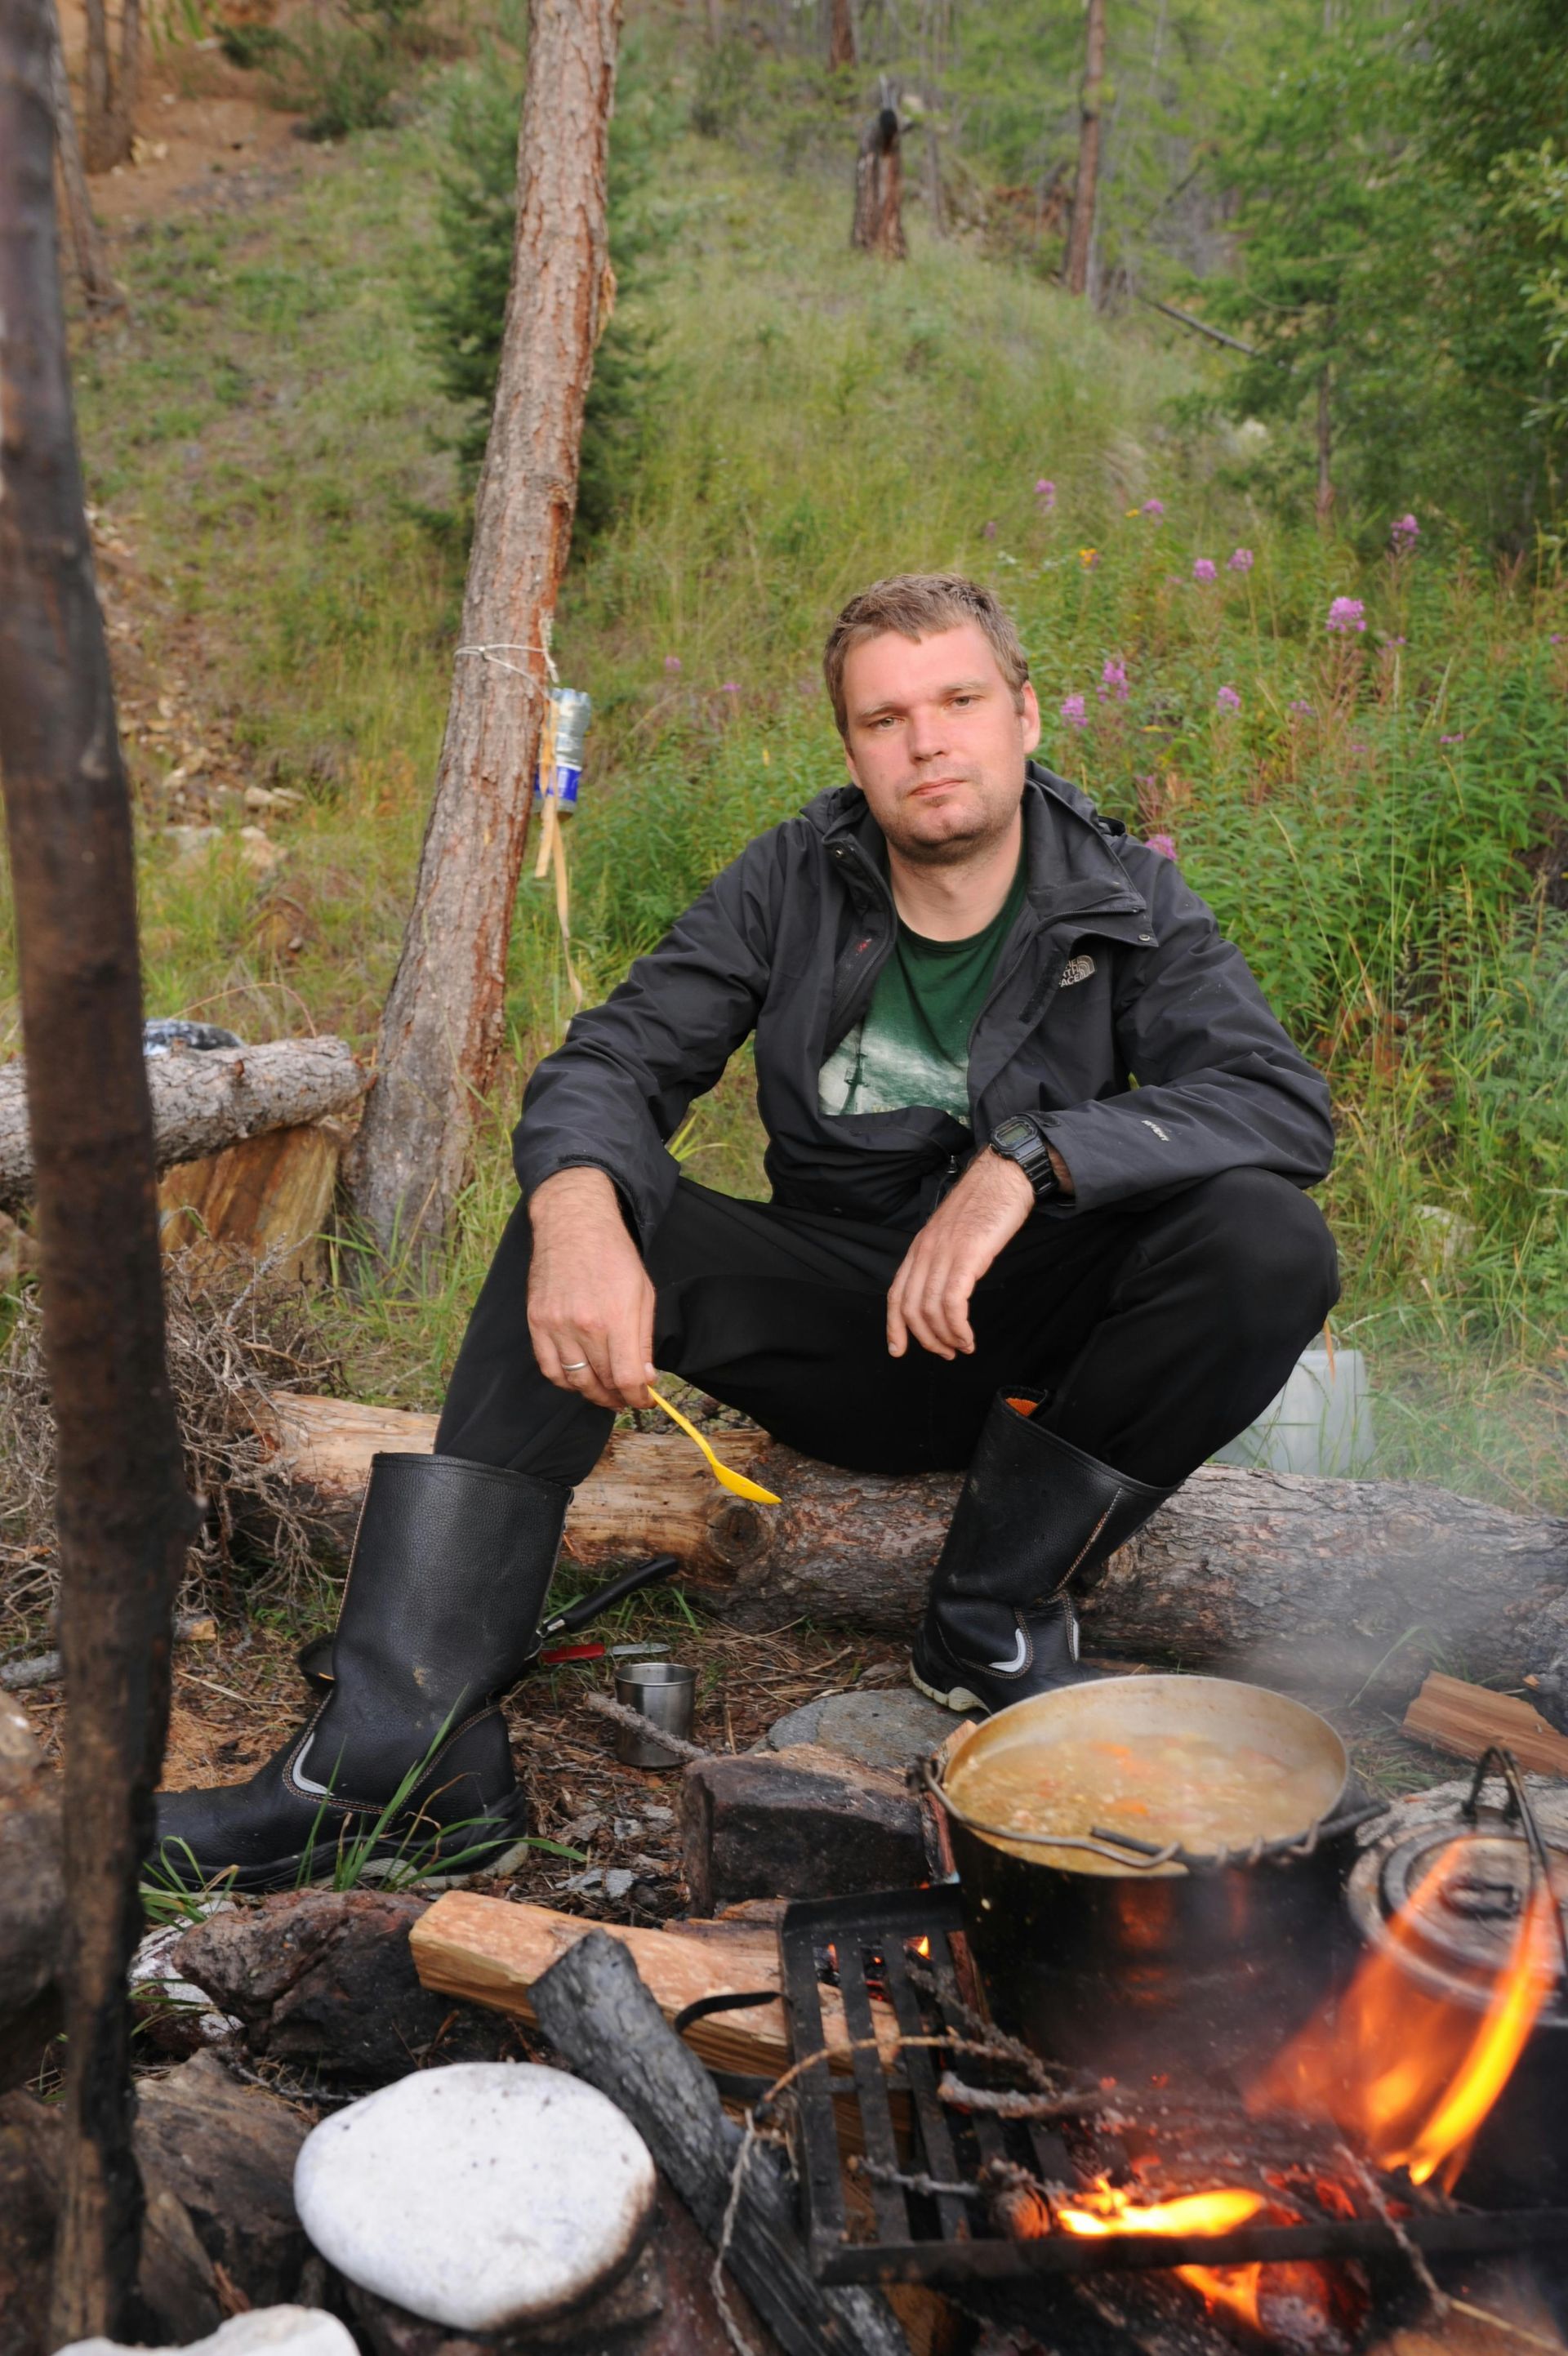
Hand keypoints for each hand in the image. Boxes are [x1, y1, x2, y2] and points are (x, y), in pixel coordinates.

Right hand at [527, 1168, 656, 1410]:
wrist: (573, 1223)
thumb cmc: (613, 1254)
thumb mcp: (643, 1292)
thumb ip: (644, 1340)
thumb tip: (646, 1378)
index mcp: (615, 1317)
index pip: (627, 1378)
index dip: (638, 1398)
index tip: (645, 1400)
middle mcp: (583, 1325)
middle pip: (602, 1382)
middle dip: (619, 1396)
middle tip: (627, 1397)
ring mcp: (555, 1325)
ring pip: (574, 1381)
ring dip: (593, 1393)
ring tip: (605, 1392)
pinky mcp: (536, 1321)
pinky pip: (548, 1367)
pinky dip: (565, 1380)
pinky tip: (579, 1378)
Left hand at [887, 1144, 1070, 1360]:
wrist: (1004, 1176)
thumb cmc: (985, 1204)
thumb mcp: (953, 1233)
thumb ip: (943, 1257)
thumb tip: (944, 1288)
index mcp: (920, 1247)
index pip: (896, 1294)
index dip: (894, 1326)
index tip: (898, 1349)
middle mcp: (925, 1251)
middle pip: (910, 1307)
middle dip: (924, 1338)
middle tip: (945, 1353)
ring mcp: (944, 1252)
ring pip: (930, 1309)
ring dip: (945, 1337)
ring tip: (961, 1347)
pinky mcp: (967, 1255)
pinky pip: (952, 1302)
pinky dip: (958, 1327)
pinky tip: (968, 1337)